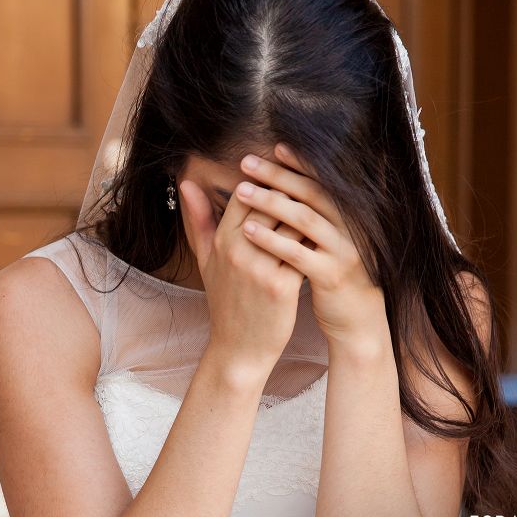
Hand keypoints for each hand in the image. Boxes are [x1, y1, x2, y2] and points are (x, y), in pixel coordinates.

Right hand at [179, 172, 305, 383]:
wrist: (239, 349)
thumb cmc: (225, 302)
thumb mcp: (206, 260)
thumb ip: (198, 219)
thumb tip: (186, 182)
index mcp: (221, 241)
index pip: (246, 193)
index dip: (267, 177)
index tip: (286, 166)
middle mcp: (238, 251)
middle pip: (270, 203)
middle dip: (291, 188)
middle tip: (312, 175)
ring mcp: (260, 268)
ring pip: (291, 223)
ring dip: (309, 210)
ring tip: (326, 199)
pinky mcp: (282, 286)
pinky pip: (303, 250)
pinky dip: (316, 238)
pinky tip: (331, 231)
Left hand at [233, 143, 388, 352]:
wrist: (356, 321)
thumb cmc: (333, 275)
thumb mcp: (328, 241)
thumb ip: (314, 213)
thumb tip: (291, 185)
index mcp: (348, 216)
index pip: (322, 181)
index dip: (300, 164)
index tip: (275, 148)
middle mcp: (350, 228)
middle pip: (312, 193)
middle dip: (278, 176)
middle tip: (248, 163)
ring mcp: (343, 251)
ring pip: (305, 219)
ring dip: (270, 202)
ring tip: (242, 191)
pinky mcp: (331, 275)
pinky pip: (297, 253)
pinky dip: (271, 240)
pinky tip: (247, 230)